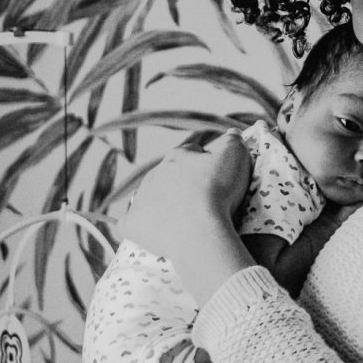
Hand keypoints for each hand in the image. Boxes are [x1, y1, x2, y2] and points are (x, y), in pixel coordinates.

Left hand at [121, 133, 251, 261]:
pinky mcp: (132, 225)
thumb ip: (233, 141)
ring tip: (181, 220)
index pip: (191, 153)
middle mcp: (155, 174)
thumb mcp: (235, 157)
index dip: (206, 164)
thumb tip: (232, 132)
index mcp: (177, 157)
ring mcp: (141, 199)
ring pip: (149, 196)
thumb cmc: (218, 192)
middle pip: (169, 175)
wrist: (199, 231)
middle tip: (203, 202)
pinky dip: (135, 225)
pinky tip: (145, 231)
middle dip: (183, 184)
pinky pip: (127, 223)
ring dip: (162, 203)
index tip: (218, 179)